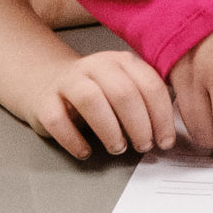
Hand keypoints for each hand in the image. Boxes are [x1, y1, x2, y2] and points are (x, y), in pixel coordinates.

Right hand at [24, 48, 178, 161]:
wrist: (49, 82)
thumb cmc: (97, 92)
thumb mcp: (124, 88)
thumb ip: (145, 102)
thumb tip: (167, 134)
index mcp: (122, 61)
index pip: (150, 85)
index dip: (161, 117)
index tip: (165, 141)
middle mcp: (96, 65)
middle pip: (123, 93)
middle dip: (139, 125)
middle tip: (143, 146)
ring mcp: (68, 81)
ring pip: (92, 101)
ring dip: (110, 130)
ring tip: (118, 148)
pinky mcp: (45, 100)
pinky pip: (58, 121)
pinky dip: (74, 140)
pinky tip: (85, 151)